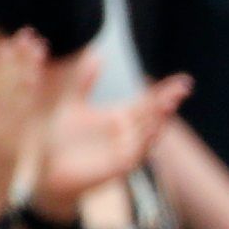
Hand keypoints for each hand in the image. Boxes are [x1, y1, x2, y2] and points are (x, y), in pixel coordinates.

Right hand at [0, 29, 48, 208]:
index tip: (7, 44)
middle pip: (0, 80)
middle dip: (15, 56)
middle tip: (29, 36)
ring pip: (11, 93)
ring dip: (25, 68)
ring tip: (37, 49)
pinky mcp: (10, 145)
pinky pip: (20, 114)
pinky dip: (26, 94)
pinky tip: (34, 78)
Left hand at [33, 73, 190, 218]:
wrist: (46, 171)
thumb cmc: (59, 141)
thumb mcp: (72, 104)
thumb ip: (85, 82)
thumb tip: (96, 56)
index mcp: (119, 118)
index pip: (148, 102)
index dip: (164, 91)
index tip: (182, 80)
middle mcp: (127, 134)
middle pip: (153, 115)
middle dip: (168, 101)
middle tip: (183, 87)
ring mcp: (125, 151)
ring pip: (149, 133)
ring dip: (160, 118)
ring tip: (169, 103)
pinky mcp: (118, 167)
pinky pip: (137, 152)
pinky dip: (146, 140)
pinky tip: (152, 127)